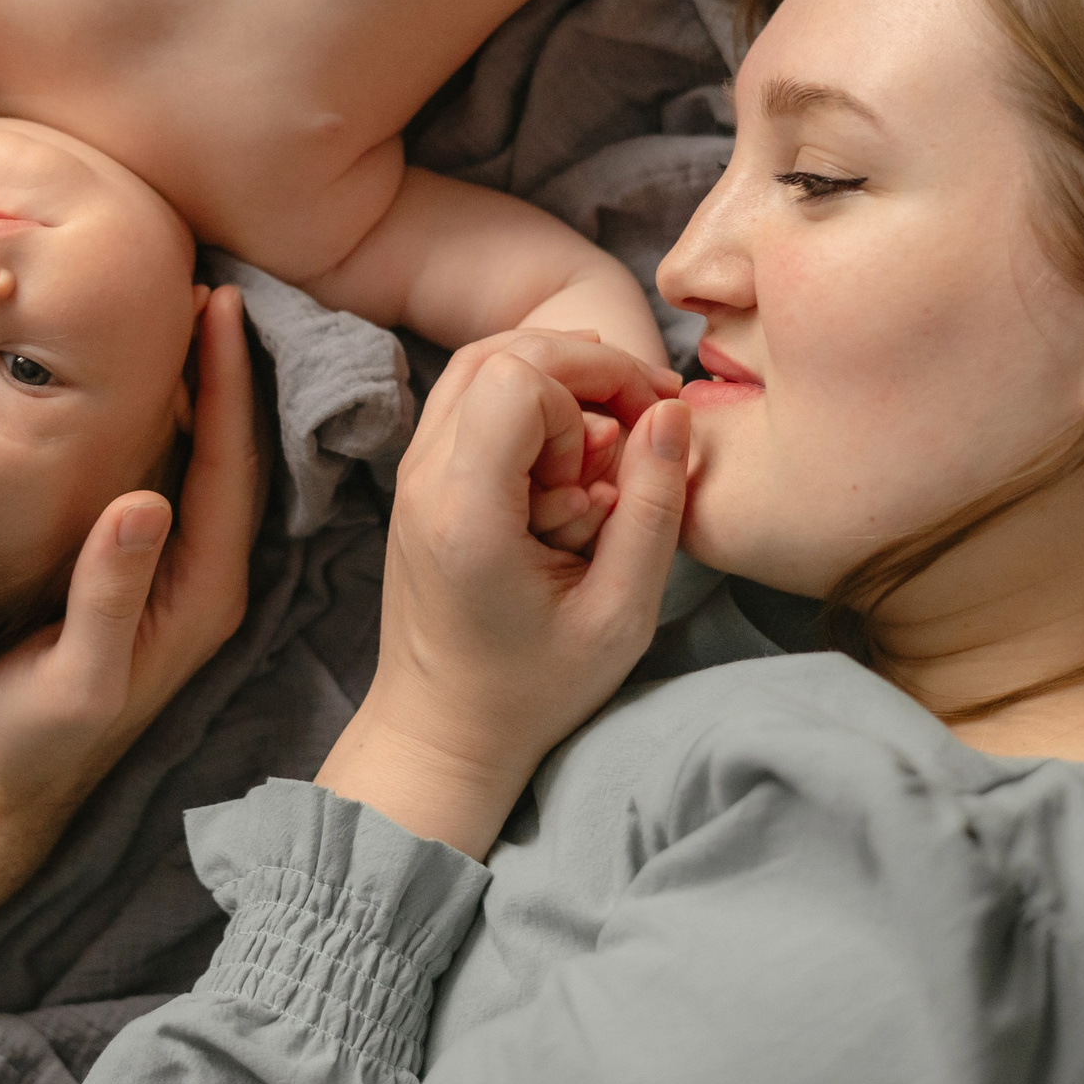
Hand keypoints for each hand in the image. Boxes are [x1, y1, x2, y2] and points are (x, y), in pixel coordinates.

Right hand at [0, 286, 258, 838]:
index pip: (229, 464)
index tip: (219, 303)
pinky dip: (154, 417)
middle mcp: (200, 572)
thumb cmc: (37, 741)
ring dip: (189, 385)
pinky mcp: (130, 567)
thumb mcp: (75, 676)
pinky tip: (128, 378)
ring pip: (194, 456)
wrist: (1, 789)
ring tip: (173, 308)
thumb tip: (142, 500)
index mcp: (204, 590)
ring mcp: (167, 568)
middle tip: (203, 278)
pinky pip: (158, 472)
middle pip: (225, 448)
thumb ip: (109, 593)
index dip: (226, 381)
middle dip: (219, 366)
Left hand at [318, 331, 689, 857]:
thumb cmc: (532, 689)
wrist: (441, 731)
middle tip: (641, 425)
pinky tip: (573, 457)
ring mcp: (412, 475)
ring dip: (555, 384)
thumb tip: (671, 412)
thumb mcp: (619, 615)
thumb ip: (652, 510)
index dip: (588, 394)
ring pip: (480, 365)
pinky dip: (527, 406)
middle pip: (500, 353)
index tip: (625, 451)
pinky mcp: (419, 481)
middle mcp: (424, 479)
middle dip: (584, 375)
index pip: (518, 378)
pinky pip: (469, 400)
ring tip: (608, 443)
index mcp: (465, 511)